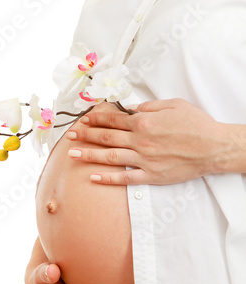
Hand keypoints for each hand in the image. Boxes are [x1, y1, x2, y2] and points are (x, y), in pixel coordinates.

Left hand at [66, 98, 228, 184]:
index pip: (113, 120)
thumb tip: (132, 108)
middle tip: (69, 136)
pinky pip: (125, 178)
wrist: (213, 147)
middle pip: (106, 137)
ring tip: (72, 155)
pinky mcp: (151, 176)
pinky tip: (93, 177)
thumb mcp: (173, 105)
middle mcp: (140, 141)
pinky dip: (108, 178)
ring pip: (110, 157)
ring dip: (89, 155)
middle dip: (85, 135)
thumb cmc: (196, 124)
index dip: (96, 119)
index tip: (83, 119)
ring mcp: (144, 160)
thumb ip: (149, 106)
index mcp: (144, 122)